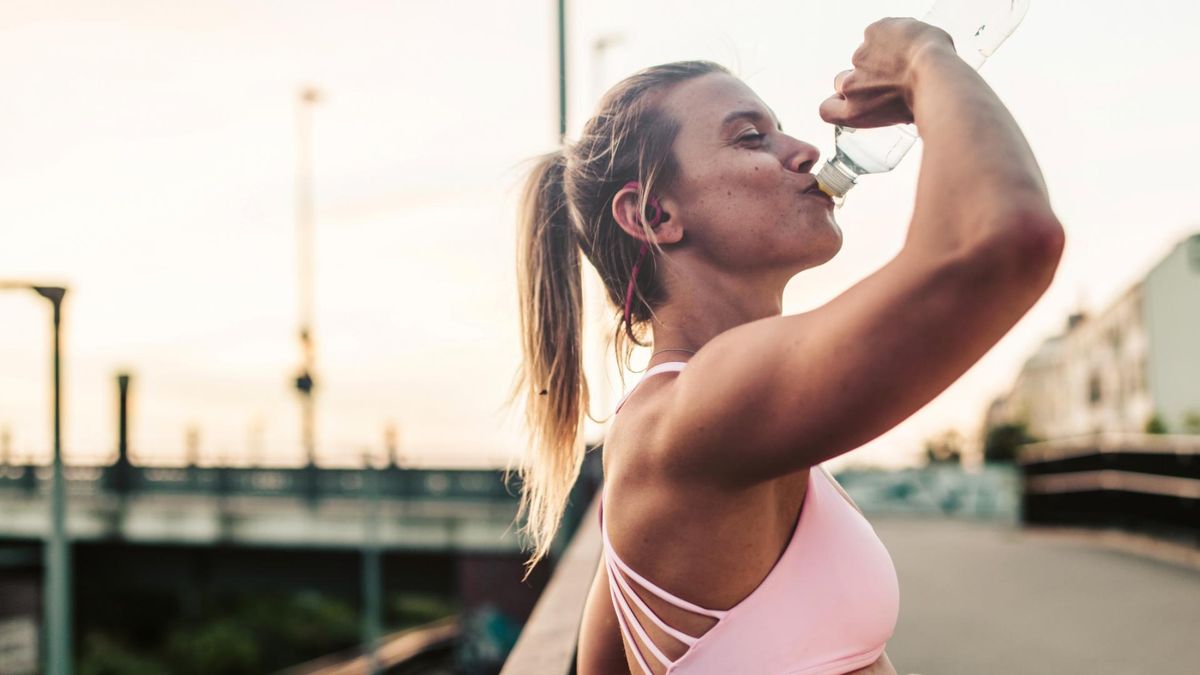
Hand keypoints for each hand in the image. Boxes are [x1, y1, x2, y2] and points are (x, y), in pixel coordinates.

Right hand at [819, 17, 954, 128]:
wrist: (935, 75)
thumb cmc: (926, 100)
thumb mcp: (899, 115)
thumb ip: (883, 106)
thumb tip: (893, 97)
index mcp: (856, 112)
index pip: (826, 110)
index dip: (837, 103)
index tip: (850, 101)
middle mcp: (851, 87)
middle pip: (843, 81)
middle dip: (862, 78)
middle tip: (887, 78)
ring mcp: (859, 58)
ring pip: (866, 55)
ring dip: (882, 55)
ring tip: (910, 58)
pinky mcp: (872, 33)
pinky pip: (879, 33)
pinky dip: (892, 36)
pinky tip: (910, 42)